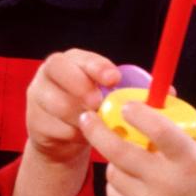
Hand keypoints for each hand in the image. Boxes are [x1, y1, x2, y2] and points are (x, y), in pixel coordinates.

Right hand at [24, 49, 121, 165]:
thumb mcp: (110, 96)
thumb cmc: (94, 110)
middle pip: (57, 68)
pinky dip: (74, 135)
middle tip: (98, 103)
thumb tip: (162, 93)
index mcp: (72, 61)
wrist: (65, 138)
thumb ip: (128, 91)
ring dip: (80, 116)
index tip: (114, 79)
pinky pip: (55, 128)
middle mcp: (49, 74)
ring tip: (95, 124)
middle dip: (80, 85)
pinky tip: (82, 136)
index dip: (97, 67)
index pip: (80, 56)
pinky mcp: (34, 121)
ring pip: (56, 103)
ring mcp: (38, 97)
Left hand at [81, 104, 195, 195]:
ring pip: (113, 172)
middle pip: (119, 150)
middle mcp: (167, 182)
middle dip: (97, 130)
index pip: (157, 129)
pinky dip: (115, 183)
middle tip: (88, 117)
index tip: (126, 106)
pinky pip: (113, 194)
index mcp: (192, 162)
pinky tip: (125, 177)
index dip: (137, 113)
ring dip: (111, 158)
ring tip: (120, 153)